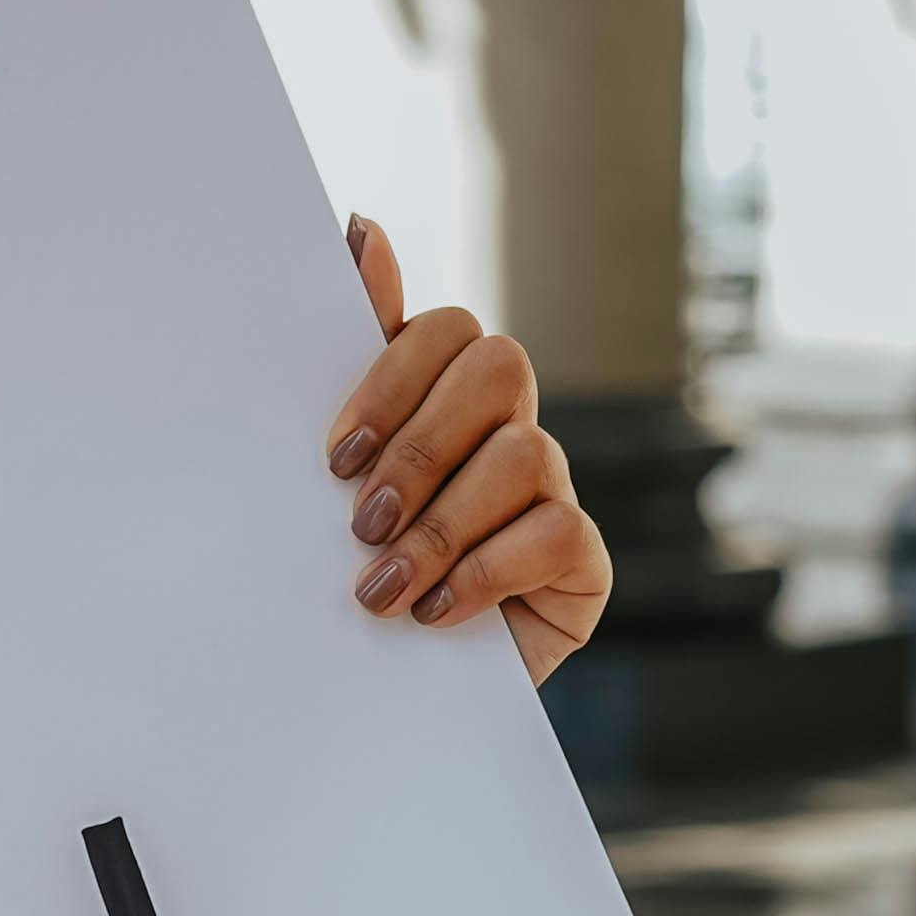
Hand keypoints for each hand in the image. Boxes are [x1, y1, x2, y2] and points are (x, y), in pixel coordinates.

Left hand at [325, 218, 610, 684]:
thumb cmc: (357, 563)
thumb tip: (359, 226)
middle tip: (361, 520)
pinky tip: (432, 612)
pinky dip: (483, 573)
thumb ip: (351, 354)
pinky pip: (554, 533)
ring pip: (521, 455)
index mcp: (441, 394)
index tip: (333, 456)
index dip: (392, 380)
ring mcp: (551, 488)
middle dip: (420, 447)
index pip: (444, 330)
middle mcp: (506, 426)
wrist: (386, 690)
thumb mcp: (335, 471)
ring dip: (440, 527)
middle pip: (496, 369)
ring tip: (378, 587)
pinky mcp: (581, 560)